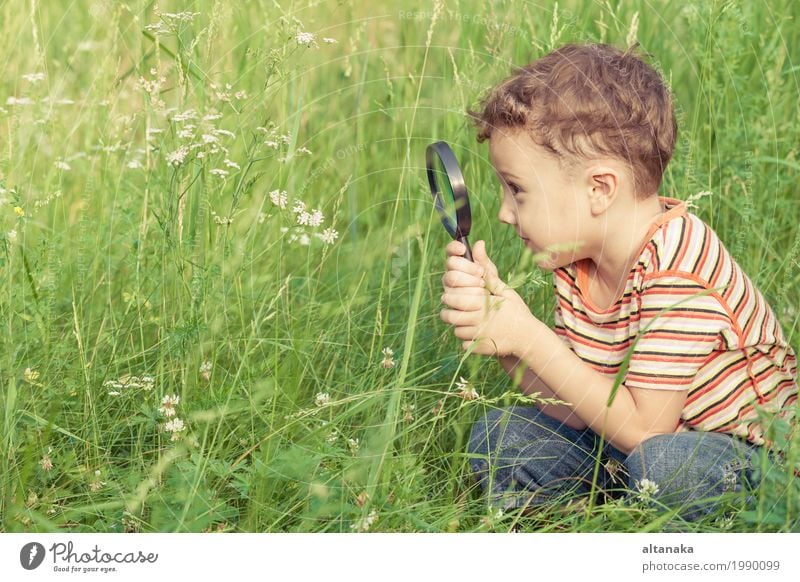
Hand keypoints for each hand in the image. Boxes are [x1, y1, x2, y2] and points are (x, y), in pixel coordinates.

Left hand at [440, 240, 536, 356]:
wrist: (529, 337)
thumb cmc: (515, 309)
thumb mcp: (503, 288)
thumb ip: (486, 268)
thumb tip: (477, 243)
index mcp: (483, 301)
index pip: (453, 297)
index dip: (450, 295)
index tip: (451, 294)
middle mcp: (479, 319)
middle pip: (449, 315)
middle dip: (449, 309)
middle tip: (454, 307)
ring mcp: (478, 335)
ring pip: (455, 330)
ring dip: (458, 325)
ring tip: (466, 319)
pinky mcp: (479, 349)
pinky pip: (463, 344)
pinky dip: (467, 340)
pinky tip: (477, 334)